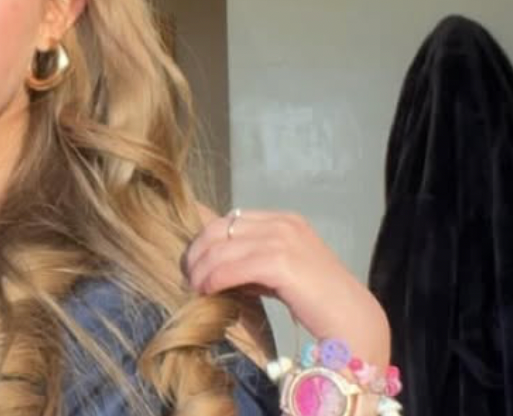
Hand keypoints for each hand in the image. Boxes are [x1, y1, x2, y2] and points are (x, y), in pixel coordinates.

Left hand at [183, 208, 391, 367]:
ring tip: (195, 288)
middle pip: (219, 229)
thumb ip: (251, 259)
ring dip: (201, 270)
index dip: (204, 240)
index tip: (193, 263)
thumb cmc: (316, 300)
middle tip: (189, 277)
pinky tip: (207, 291)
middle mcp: (283, 223)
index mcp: (283, 219)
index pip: (228, 220)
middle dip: (197, 253)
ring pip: (221, 249)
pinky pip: (232, 267)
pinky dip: (214, 279)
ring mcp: (283, 240)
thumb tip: (212, 264)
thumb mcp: (280, 269)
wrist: (353, 321)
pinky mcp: (281, 262)